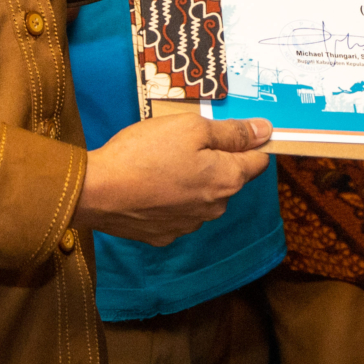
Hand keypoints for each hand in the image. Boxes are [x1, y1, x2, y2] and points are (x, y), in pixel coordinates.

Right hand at [73, 113, 272, 245]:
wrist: (98, 191)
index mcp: (227, 179)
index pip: (258, 161)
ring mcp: (189, 225)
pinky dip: (170, 198)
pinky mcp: (164, 235)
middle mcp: (215, 208)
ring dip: (192, 179)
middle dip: (214, 160)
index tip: (228, 131)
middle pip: (228, 178)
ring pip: (203, 195)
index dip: (249, 142)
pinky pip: (178, 211)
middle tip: (183, 142)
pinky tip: (150, 185)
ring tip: (161, 162)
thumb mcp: (192, 128)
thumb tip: (266, 130)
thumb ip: (232, 132)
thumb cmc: (145, 153)